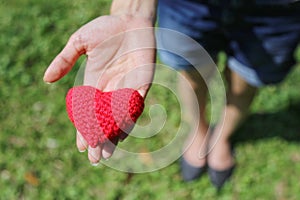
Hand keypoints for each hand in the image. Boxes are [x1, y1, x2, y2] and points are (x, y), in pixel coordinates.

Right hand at [43, 15, 155, 163]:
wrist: (130, 20)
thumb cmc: (105, 29)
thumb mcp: (80, 42)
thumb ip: (64, 59)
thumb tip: (46, 79)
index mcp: (95, 83)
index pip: (88, 112)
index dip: (84, 129)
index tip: (80, 146)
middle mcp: (111, 89)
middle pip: (104, 119)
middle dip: (100, 138)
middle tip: (94, 158)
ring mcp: (128, 86)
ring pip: (121, 117)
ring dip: (115, 134)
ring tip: (109, 151)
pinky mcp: (144, 81)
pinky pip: (137, 102)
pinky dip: (130, 116)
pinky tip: (124, 131)